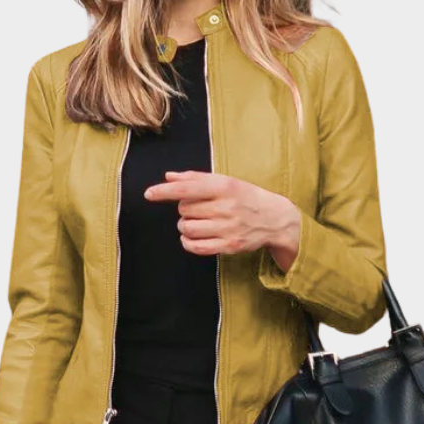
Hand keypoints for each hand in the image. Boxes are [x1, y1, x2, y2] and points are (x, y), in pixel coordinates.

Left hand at [143, 170, 299, 263]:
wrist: (275, 219)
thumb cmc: (246, 197)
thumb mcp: (226, 181)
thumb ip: (196, 178)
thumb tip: (169, 177)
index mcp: (225, 187)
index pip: (187, 189)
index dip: (164, 191)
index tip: (148, 194)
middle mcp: (226, 207)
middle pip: (185, 209)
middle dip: (185, 209)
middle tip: (198, 209)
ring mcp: (228, 228)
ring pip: (187, 228)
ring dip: (185, 226)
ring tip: (197, 222)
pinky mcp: (229, 245)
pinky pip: (196, 246)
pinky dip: (188, 242)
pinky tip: (192, 237)